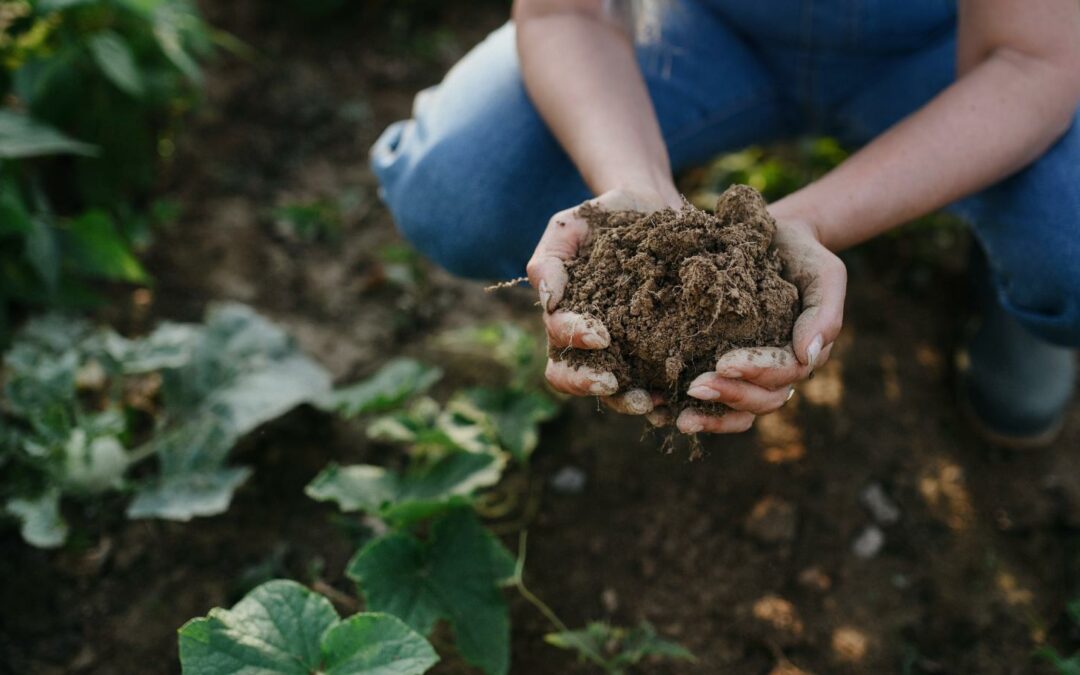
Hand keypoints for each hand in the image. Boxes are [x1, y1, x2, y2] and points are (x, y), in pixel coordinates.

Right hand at [526, 188, 675, 417]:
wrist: (654, 208)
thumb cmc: (604, 218)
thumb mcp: (570, 227)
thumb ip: (549, 260)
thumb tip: (548, 301)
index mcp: (565, 317)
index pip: (558, 342)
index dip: (574, 342)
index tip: (599, 334)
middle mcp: (591, 342)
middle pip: (576, 378)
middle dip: (591, 384)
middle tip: (613, 383)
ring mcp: (625, 350)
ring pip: (615, 390)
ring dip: (628, 400)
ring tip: (651, 401)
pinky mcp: (659, 350)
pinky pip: (657, 382)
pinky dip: (665, 396)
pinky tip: (679, 397)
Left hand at [679, 217, 845, 432]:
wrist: (773, 239)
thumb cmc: (802, 256)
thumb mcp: (824, 274)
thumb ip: (824, 314)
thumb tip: (807, 356)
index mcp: (801, 354)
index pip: (783, 375)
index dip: (755, 372)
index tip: (724, 363)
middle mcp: (776, 372)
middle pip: (759, 400)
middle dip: (728, 397)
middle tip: (694, 388)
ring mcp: (749, 374)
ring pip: (737, 411)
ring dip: (709, 417)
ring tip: (678, 418)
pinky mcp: (720, 366)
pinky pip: (710, 400)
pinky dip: (688, 409)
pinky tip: (659, 412)